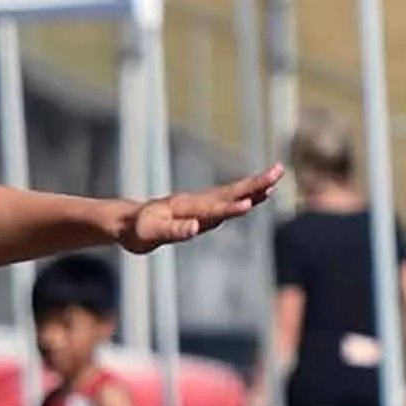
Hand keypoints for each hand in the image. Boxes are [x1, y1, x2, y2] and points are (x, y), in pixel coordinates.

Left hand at [123, 167, 283, 251]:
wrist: (126, 221)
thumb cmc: (136, 230)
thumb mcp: (150, 234)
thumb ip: (173, 230)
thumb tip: (195, 228)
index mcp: (186, 207)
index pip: (214, 208)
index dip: (232, 208)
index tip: (250, 205)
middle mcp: (196, 202)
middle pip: (230, 192)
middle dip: (255, 184)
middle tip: (279, 172)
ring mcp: (200, 204)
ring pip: (231, 194)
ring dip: (253, 188)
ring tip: (275, 180)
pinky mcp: (200, 210)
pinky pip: (226, 202)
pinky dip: (242, 197)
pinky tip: (254, 197)